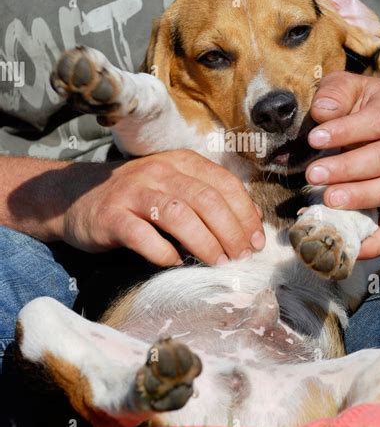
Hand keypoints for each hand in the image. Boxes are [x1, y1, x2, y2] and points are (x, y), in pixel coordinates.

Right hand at [60, 150, 264, 265]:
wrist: (76, 196)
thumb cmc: (137, 197)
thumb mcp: (175, 187)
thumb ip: (210, 198)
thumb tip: (252, 222)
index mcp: (181, 162)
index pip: (224, 184)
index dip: (245, 214)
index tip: (255, 242)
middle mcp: (159, 172)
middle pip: (206, 200)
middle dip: (230, 232)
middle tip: (240, 258)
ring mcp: (133, 192)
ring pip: (178, 214)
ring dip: (204, 242)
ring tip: (217, 263)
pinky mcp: (111, 216)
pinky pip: (142, 235)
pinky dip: (163, 252)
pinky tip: (175, 262)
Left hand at [305, 72, 379, 258]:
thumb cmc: (354, 106)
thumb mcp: (346, 87)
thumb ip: (334, 93)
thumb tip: (322, 110)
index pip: (375, 121)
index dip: (346, 131)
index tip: (314, 138)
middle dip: (345, 169)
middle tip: (312, 174)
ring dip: (359, 197)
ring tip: (327, 200)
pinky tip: (354, 246)